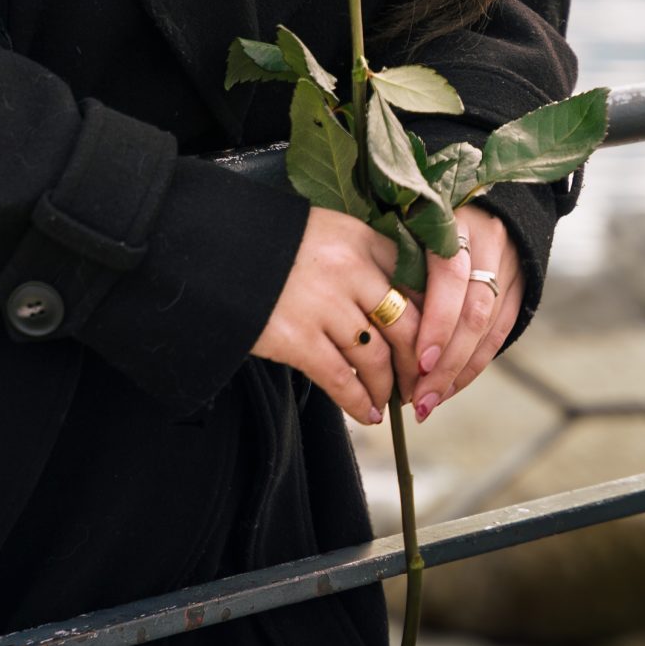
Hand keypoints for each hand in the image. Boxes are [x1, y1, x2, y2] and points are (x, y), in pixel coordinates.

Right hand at [250, 209, 422, 426]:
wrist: (209, 249)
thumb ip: (361, 259)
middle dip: (418, 364)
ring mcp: (323, 304)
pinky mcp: (296, 337)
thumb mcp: (324, 232)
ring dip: (387, 387)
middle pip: (406, 326)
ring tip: (388, 400)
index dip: (433, 322)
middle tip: (420, 384)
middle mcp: (349, 269)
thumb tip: (400, 305)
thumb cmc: (268, 242)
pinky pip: (341, 379)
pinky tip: (365, 413)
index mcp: (359, 237)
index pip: (417, 284)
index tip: (435, 344)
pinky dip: (358, 403)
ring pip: (376, 358)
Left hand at [409, 202, 523, 422]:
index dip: (436, 321)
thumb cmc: (423, 207)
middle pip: (471, 311)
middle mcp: (486, 240)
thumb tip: (364, 310)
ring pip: (488, 327)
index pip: (448, 276)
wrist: (489, 188)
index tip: (418, 360)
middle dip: (445, 361)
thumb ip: (393, 254)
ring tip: (430, 400)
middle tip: (419, 397)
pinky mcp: (520, 284)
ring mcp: (508, 263)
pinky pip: (500, 332)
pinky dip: (476, 363)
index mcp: (452, 219)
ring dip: (459, 370)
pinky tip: (452, 386)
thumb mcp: (405, 217)